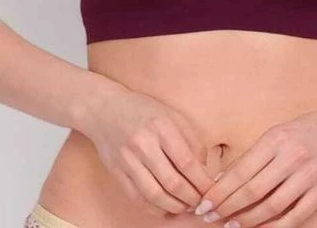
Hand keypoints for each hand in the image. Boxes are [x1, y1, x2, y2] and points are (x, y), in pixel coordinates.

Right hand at [83, 84, 215, 214]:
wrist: (105, 108)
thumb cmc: (144, 110)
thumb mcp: (172, 115)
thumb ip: (191, 139)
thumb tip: (204, 168)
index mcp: (161, 127)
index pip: (186, 162)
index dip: (201, 181)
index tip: (210, 189)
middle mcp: (143, 144)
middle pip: (172, 182)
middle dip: (190, 198)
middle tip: (200, 202)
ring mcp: (128, 159)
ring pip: (154, 194)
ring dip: (174, 207)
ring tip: (185, 206)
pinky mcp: (116, 171)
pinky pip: (136, 198)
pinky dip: (153, 208)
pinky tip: (164, 208)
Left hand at [193, 105, 316, 227]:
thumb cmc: (304, 131)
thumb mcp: (276, 134)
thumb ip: (252, 157)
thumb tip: (221, 181)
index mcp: (276, 139)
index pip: (242, 171)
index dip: (220, 191)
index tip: (204, 204)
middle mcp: (292, 156)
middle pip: (254, 190)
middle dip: (228, 207)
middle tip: (210, 218)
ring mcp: (309, 175)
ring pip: (272, 206)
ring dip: (248, 220)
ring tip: (231, 226)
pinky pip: (295, 216)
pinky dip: (275, 227)